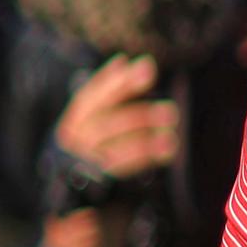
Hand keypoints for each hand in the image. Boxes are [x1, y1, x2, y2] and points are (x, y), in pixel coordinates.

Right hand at [42, 55, 178, 246]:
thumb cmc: (101, 205)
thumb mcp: (107, 165)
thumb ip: (117, 135)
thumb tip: (137, 95)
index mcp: (67, 142)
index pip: (85, 104)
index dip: (107, 82)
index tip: (131, 61)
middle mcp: (64, 155)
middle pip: (94, 116)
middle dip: (123, 92)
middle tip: (153, 76)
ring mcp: (71, 177)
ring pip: (104, 140)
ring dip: (141, 125)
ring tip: (172, 120)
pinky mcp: (86, 200)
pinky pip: (115, 171)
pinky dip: (142, 157)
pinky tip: (167, 151)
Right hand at [53, 54, 179, 175]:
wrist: (84, 185)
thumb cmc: (99, 140)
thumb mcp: (102, 113)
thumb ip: (113, 89)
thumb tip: (123, 61)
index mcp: (75, 118)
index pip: (93, 96)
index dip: (120, 81)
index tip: (149, 67)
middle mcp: (77, 139)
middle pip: (106, 124)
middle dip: (139, 116)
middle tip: (171, 111)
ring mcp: (86, 162)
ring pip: (114, 150)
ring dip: (145, 142)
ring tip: (171, 137)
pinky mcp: (101, 180)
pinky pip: (123, 170)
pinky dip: (146, 158)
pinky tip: (168, 151)